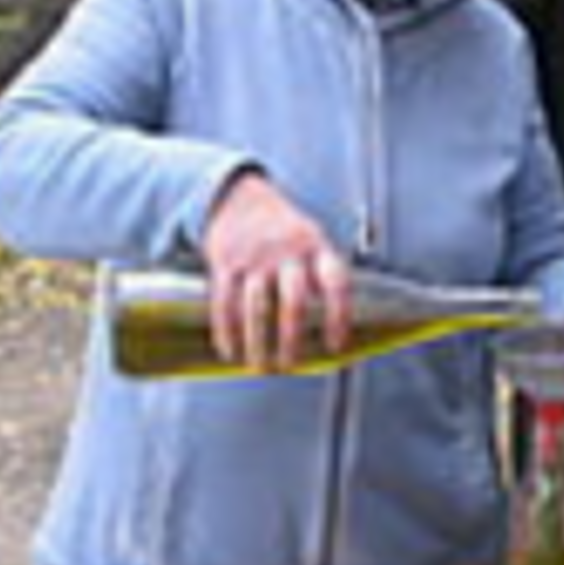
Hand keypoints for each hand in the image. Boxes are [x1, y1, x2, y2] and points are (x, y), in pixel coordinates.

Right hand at [200, 171, 349, 369]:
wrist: (240, 197)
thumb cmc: (285, 231)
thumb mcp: (313, 240)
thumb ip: (322, 277)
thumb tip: (337, 329)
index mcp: (316, 246)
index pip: (335, 282)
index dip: (339, 316)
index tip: (336, 346)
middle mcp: (287, 251)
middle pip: (294, 300)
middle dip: (292, 339)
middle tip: (290, 367)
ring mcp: (255, 256)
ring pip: (257, 306)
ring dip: (258, 342)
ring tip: (261, 367)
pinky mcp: (225, 262)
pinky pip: (224, 301)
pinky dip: (226, 330)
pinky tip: (230, 351)